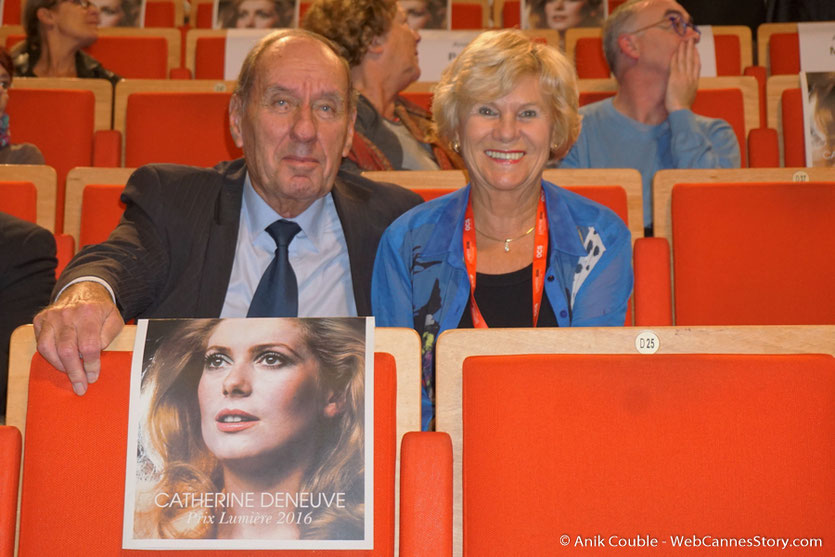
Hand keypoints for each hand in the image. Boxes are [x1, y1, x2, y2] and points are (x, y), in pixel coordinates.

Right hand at [33, 281, 123, 395]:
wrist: (83, 289)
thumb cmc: (100, 309)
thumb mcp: (115, 318)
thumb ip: (109, 335)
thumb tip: (96, 352)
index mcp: (89, 313)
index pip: (89, 345)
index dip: (91, 364)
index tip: (93, 376)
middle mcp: (67, 314)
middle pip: (67, 350)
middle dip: (74, 372)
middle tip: (80, 387)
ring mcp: (51, 317)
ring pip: (48, 349)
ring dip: (60, 366)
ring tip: (71, 374)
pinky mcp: (40, 320)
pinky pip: (40, 344)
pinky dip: (50, 357)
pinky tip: (61, 362)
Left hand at [665, 38, 699, 112]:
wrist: (680, 111)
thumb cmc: (683, 108)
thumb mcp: (691, 96)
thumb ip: (690, 89)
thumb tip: (689, 87)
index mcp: (695, 81)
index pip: (697, 65)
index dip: (696, 56)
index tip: (696, 50)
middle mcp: (690, 77)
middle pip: (691, 60)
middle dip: (691, 49)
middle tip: (690, 40)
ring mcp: (683, 77)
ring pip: (683, 60)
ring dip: (683, 50)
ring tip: (683, 42)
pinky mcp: (674, 79)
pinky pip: (675, 65)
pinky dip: (675, 57)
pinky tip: (675, 51)